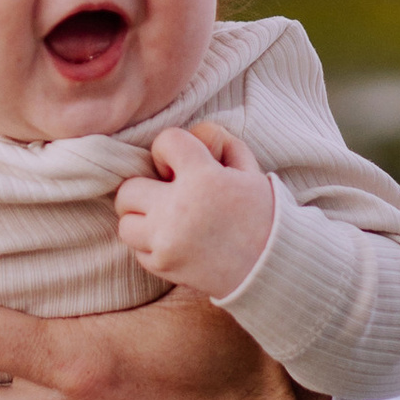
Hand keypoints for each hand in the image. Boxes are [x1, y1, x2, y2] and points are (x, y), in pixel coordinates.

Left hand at [112, 123, 275, 299]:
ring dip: (142, 220)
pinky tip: (175, 242)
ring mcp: (166, 241)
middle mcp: (177, 208)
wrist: (273, 267)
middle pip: (128, 189)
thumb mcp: (251, 171)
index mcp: (203, 178)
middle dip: (145, 189)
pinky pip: (138, 251)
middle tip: (165, 195)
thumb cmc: (263, 216)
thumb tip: (197, 132)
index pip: (164, 141)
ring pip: (126, 224)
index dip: (169, 149)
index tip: (180, 164)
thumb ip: (223, 144)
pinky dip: (152, 246)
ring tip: (165, 221)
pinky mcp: (164, 266)